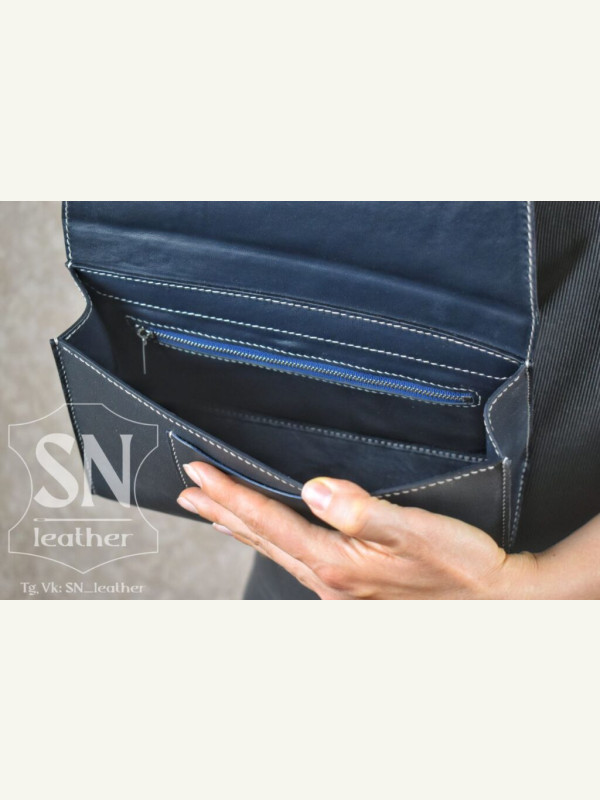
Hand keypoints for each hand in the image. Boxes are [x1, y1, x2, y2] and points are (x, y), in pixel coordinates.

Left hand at [176, 462, 540, 598]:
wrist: (494, 601)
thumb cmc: (460, 568)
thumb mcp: (414, 533)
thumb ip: (361, 511)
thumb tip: (314, 490)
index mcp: (336, 563)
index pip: (267, 520)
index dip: (228, 493)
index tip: (197, 471)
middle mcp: (328, 580)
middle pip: (259, 538)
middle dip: (220, 510)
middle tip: (187, 489)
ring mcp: (336, 588)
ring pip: (273, 550)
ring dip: (239, 526)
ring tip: (212, 510)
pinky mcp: (350, 588)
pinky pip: (293, 558)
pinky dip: (269, 539)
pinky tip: (270, 534)